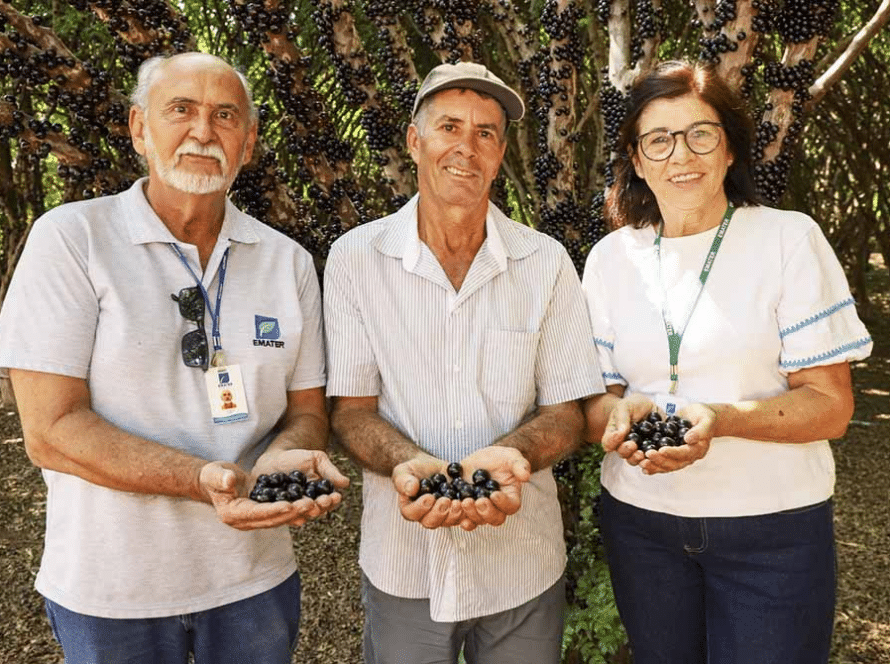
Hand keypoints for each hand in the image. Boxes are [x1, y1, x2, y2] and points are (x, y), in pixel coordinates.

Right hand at [201, 461, 320, 529]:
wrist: (218, 481)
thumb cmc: (214, 476)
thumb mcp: (214, 474)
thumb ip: (220, 478)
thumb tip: (230, 480)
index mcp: (233, 514)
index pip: (257, 513)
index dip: (274, 509)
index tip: (291, 505)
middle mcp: (246, 522)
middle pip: (273, 518)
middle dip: (293, 512)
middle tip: (312, 504)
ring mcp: (256, 520)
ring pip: (282, 518)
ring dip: (301, 512)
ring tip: (318, 504)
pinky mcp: (265, 514)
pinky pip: (284, 513)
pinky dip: (299, 509)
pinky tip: (315, 501)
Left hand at [251, 449, 349, 524]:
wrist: (272, 459)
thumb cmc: (297, 459)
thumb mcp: (316, 460)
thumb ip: (330, 471)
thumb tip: (346, 483)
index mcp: (320, 497)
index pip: (328, 502)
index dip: (331, 501)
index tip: (334, 497)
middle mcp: (307, 507)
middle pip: (315, 512)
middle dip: (318, 508)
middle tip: (318, 503)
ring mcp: (291, 511)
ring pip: (299, 516)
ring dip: (303, 511)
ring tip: (305, 505)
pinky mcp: (275, 512)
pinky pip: (280, 515)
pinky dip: (284, 512)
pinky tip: (286, 507)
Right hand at [393, 453, 462, 528]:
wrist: (432, 467)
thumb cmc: (414, 470)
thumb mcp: (404, 471)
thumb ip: (403, 480)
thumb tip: (411, 489)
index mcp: (409, 509)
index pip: (412, 513)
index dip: (420, 508)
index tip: (429, 497)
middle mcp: (425, 516)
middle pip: (431, 522)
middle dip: (439, 512)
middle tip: (446, 500)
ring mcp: (442, 515)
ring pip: (447, 521)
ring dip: (453, 514)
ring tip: (458, 502)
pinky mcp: (455, 511)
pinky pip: (462, 516)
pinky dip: (466, 512)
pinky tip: (469, 502)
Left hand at [456, 447, 530, 530]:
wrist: (482, 459)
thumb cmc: (500, 459)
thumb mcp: (511, 457)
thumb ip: (519, 465)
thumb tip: (525, 476)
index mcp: (511, 498)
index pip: (511, 506)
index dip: (503, 503)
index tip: (494, 494)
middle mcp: (496, 508)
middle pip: (494, 518)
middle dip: (486, 511)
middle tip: (478, 501)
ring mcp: (480, 510)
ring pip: (478, 520)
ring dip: (471, 514)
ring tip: (465, 501)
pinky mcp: (465, 508)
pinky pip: (462, 518)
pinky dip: (457, 516)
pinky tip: (453, 510)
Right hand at [602, 393, 655, 465]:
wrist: (650, 406)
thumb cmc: (634, 405)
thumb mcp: (625, 407)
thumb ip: (622, 419)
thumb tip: (620, 433)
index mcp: (614, 434)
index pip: (608, 443)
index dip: (611, 442)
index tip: (619, 435)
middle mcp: (624, 444)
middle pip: (622, 453)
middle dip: (626, 451)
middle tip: (633, 445)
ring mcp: (638, 449)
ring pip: (634, 460)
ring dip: (637, 459)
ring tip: (643, 453)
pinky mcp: (651, 450)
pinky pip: (650, 459)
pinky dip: (652, 459)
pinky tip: (656, 454)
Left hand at [637, 403, 716, 474]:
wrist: (700, 415)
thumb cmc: (704, 416)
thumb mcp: (706, 420)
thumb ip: (700, 430)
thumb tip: (688, 439)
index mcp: (698, 449)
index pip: (685, 454)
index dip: (673, 453)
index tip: (661, 450)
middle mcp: (688, 456)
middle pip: (674, 463)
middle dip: (660, 460)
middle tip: (647, 455)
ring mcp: (679, 455)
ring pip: (666, 465)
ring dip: (654, 465)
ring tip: (642, 462)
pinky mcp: (671, 452)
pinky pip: (662, 461)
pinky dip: (653, 465)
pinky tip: (642, 465)